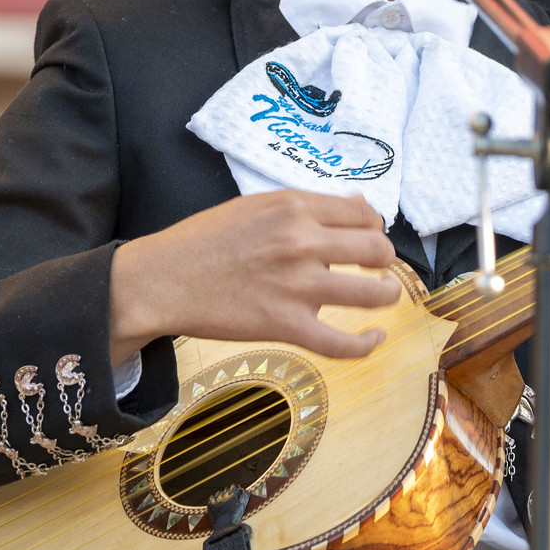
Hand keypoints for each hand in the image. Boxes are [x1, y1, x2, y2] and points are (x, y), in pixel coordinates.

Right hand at [108, 190, 399, 366]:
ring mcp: (297, 287)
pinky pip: (342, 343)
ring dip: (387, 294)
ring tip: (384, 295)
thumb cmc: (204, 240)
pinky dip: (367, 343)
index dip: (373, 228)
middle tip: (377, 267)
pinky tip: (376, 336)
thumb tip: (360, 209)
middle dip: (384, 259)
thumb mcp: (256, 205)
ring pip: (373, 293)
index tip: (368, 238)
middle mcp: (302, 243)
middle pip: (376, 249)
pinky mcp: (286, 326)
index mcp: (294, 208)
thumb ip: (307, 207)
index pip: (363, 215)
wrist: (162, 280)